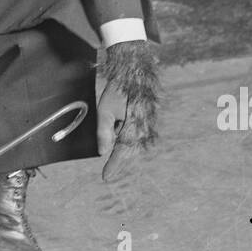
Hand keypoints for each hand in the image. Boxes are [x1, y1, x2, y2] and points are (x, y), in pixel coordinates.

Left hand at [96, 41, 159, 181]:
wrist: (135, 73)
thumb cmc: (118, 90)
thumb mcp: (105, 110)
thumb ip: (104, 132)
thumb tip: (102, 152)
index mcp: (134, 127)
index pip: (122, 153)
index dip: (113, 166)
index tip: (105, 177)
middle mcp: (144, 128)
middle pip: (130, 151)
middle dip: (119, 161)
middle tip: (109, 170)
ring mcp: (148, 125)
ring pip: (135, 145)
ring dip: (124, 151)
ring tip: (113, 157)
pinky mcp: (149, 121)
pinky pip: (139, 136)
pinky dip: (129, 141)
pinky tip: (122, 139)